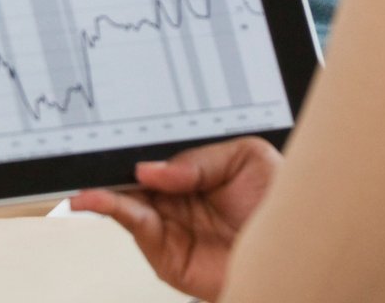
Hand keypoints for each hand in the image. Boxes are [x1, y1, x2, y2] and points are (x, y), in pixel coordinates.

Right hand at [70, 136, 283, 299]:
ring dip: (104, 191)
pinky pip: (135, 227)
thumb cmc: (283, 207)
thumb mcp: (247, 158)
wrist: (297, 253)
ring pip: (127, 202)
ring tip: (88, 182)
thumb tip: (152, 170)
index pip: (157, 152)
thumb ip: (199, 159)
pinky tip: (102, 199)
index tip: (113, 131)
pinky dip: (113, 211)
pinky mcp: (166, 254)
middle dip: (110, 166)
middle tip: (89, 152)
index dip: (135, 142)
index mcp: (198, 171)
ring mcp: (171, 225)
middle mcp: (180, 198)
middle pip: (134, 178)